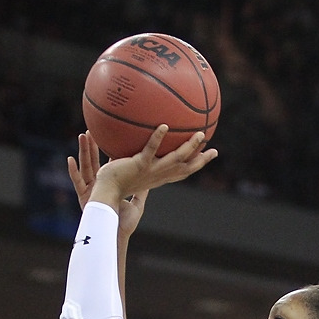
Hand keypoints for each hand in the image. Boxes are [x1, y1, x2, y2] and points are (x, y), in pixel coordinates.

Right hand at [67, 131, 146, 237]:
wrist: (115, 235)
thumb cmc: (125, 224)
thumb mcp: (136, 203)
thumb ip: (142, 191)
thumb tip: (153, 181)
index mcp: (109, 189)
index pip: (107, 167)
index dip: (106, 153)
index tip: (106, 140)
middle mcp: (97, 189)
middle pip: (94, 163)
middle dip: (92, 147)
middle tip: (91, 131)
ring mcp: (89, 192)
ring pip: (86, 167)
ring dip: (84, 151)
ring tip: (83, 135)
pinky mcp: (83, 198)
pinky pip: (77, 182)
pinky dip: (72, 171)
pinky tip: (69, 159)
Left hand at [90, 125, 216, 205]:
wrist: (104, 193)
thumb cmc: (114, 184)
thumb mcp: (129, 170)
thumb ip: (136, 158)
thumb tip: (137, 140)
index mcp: (158, 177)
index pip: (181, 172)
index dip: (196, 165)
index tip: (208, 156)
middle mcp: (158, 175)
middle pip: (185, 168)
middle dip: (201, 160)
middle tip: (214, 151)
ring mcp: (150, 170)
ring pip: (175, 159)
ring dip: (189, 147)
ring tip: (199, 134)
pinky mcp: (139, 165)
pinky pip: (150, 150)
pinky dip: (157, 138)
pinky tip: (164, 126)